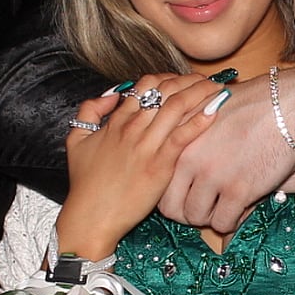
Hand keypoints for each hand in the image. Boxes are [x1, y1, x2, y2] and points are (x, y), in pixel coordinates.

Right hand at [56, 74, 225, 255]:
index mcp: (116, 121)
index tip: (182, 81)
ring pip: (177, 106)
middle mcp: (133, 127)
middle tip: (207, 79)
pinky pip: (183, 135)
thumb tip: (111, 94)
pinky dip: (201, 120)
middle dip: (190, 79)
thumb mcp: (76, 140)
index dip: (168, 77)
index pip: (146, 84)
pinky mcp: (160, 165)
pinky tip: (215, 110)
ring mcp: (147, 145)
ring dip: (201, 92)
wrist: (91, 216)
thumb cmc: (85, 184)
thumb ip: (89, 111)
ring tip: (218, 87)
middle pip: (166, 90)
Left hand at [158, 67, 294, 232]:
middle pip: (172, 208)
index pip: (160, 184)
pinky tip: (242, 208)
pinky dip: (232, 220)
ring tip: (224, 207)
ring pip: (196, 218)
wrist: (286, 107)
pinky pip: (223, 222)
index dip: (172, 196)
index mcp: (178, 141)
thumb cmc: (251, 104)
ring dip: (210, 217)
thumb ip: (188, 130)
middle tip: (203, 210)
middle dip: (186, 213)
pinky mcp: (238, 190)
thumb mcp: (207, 109)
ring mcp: (212, 177)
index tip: (187, 196)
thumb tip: (178, 148)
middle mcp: (189, 160)